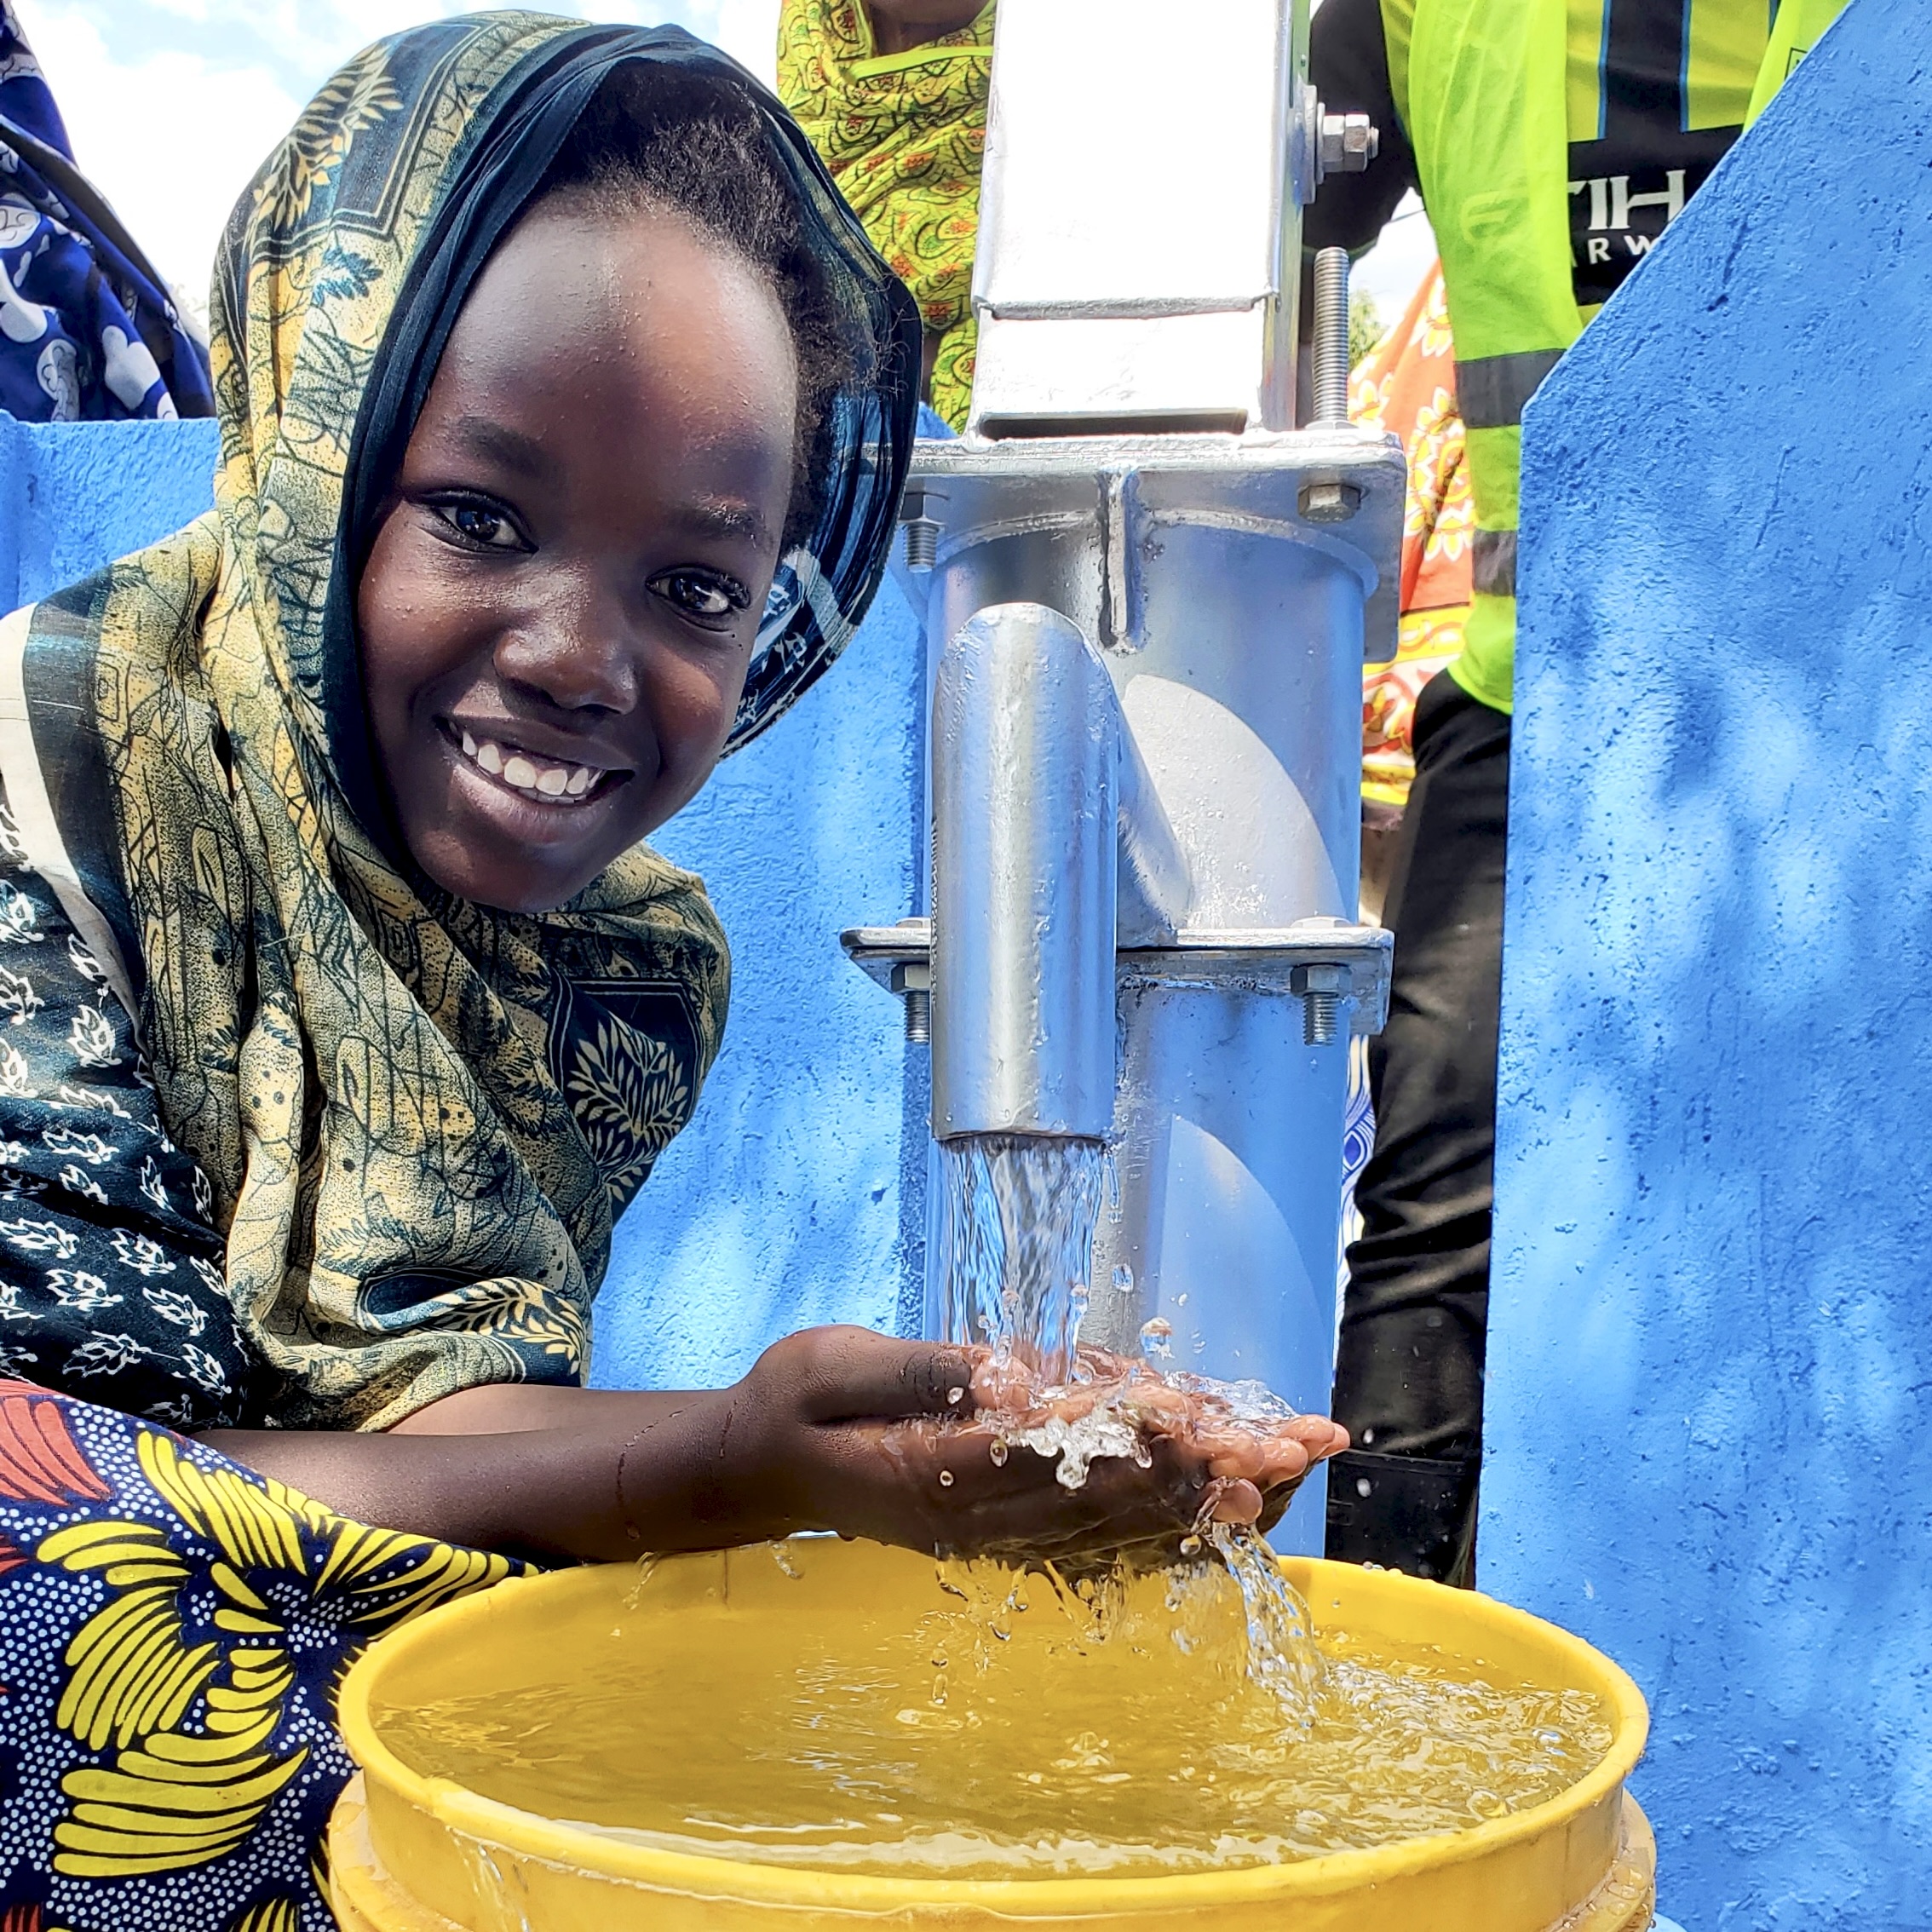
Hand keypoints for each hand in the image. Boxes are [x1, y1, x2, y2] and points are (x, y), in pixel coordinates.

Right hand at [720, 1327, 1347, 1560]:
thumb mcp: (836, 1366)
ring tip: (1292, 1469)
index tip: (1219, 1425)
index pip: (1063, 1463)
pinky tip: (1231, 1509)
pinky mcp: (1006, 1529)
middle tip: (1297, 1447)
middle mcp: (984, 1520)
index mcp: (943, 1475)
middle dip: (1211, 1472)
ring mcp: (998, 1534)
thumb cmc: (794, 1403)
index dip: (1146, 1442)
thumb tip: (1009, 1375)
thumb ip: (921, 1372)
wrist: (758, 1466)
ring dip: (1211, 1498)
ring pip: (1124, 1526)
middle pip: (1115, 1502)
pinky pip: (1103, 1538)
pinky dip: (1173, 1523)